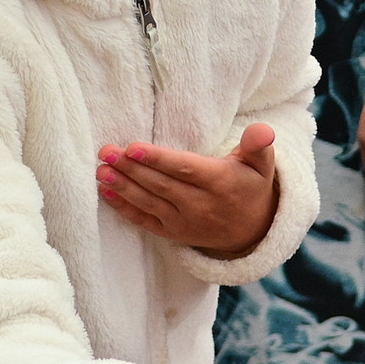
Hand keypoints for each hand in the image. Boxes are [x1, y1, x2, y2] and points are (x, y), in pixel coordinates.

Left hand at [97, 124, 280, 257]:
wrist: (252, 231)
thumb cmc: (251, 186)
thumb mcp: (261, 165)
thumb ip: (258, 146)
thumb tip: (263, 130)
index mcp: (219, 183)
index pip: (184, 169)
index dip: (157, 159)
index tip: (132, 147)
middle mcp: (200, 205)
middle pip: (160, 185)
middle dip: (131, 169)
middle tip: (106, 152)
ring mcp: (184, 222)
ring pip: (149, 203)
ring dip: (123, 187)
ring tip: (101, 171)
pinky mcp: (173, 233)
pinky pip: (146, 222)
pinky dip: (125, 209)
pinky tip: (107, 194)